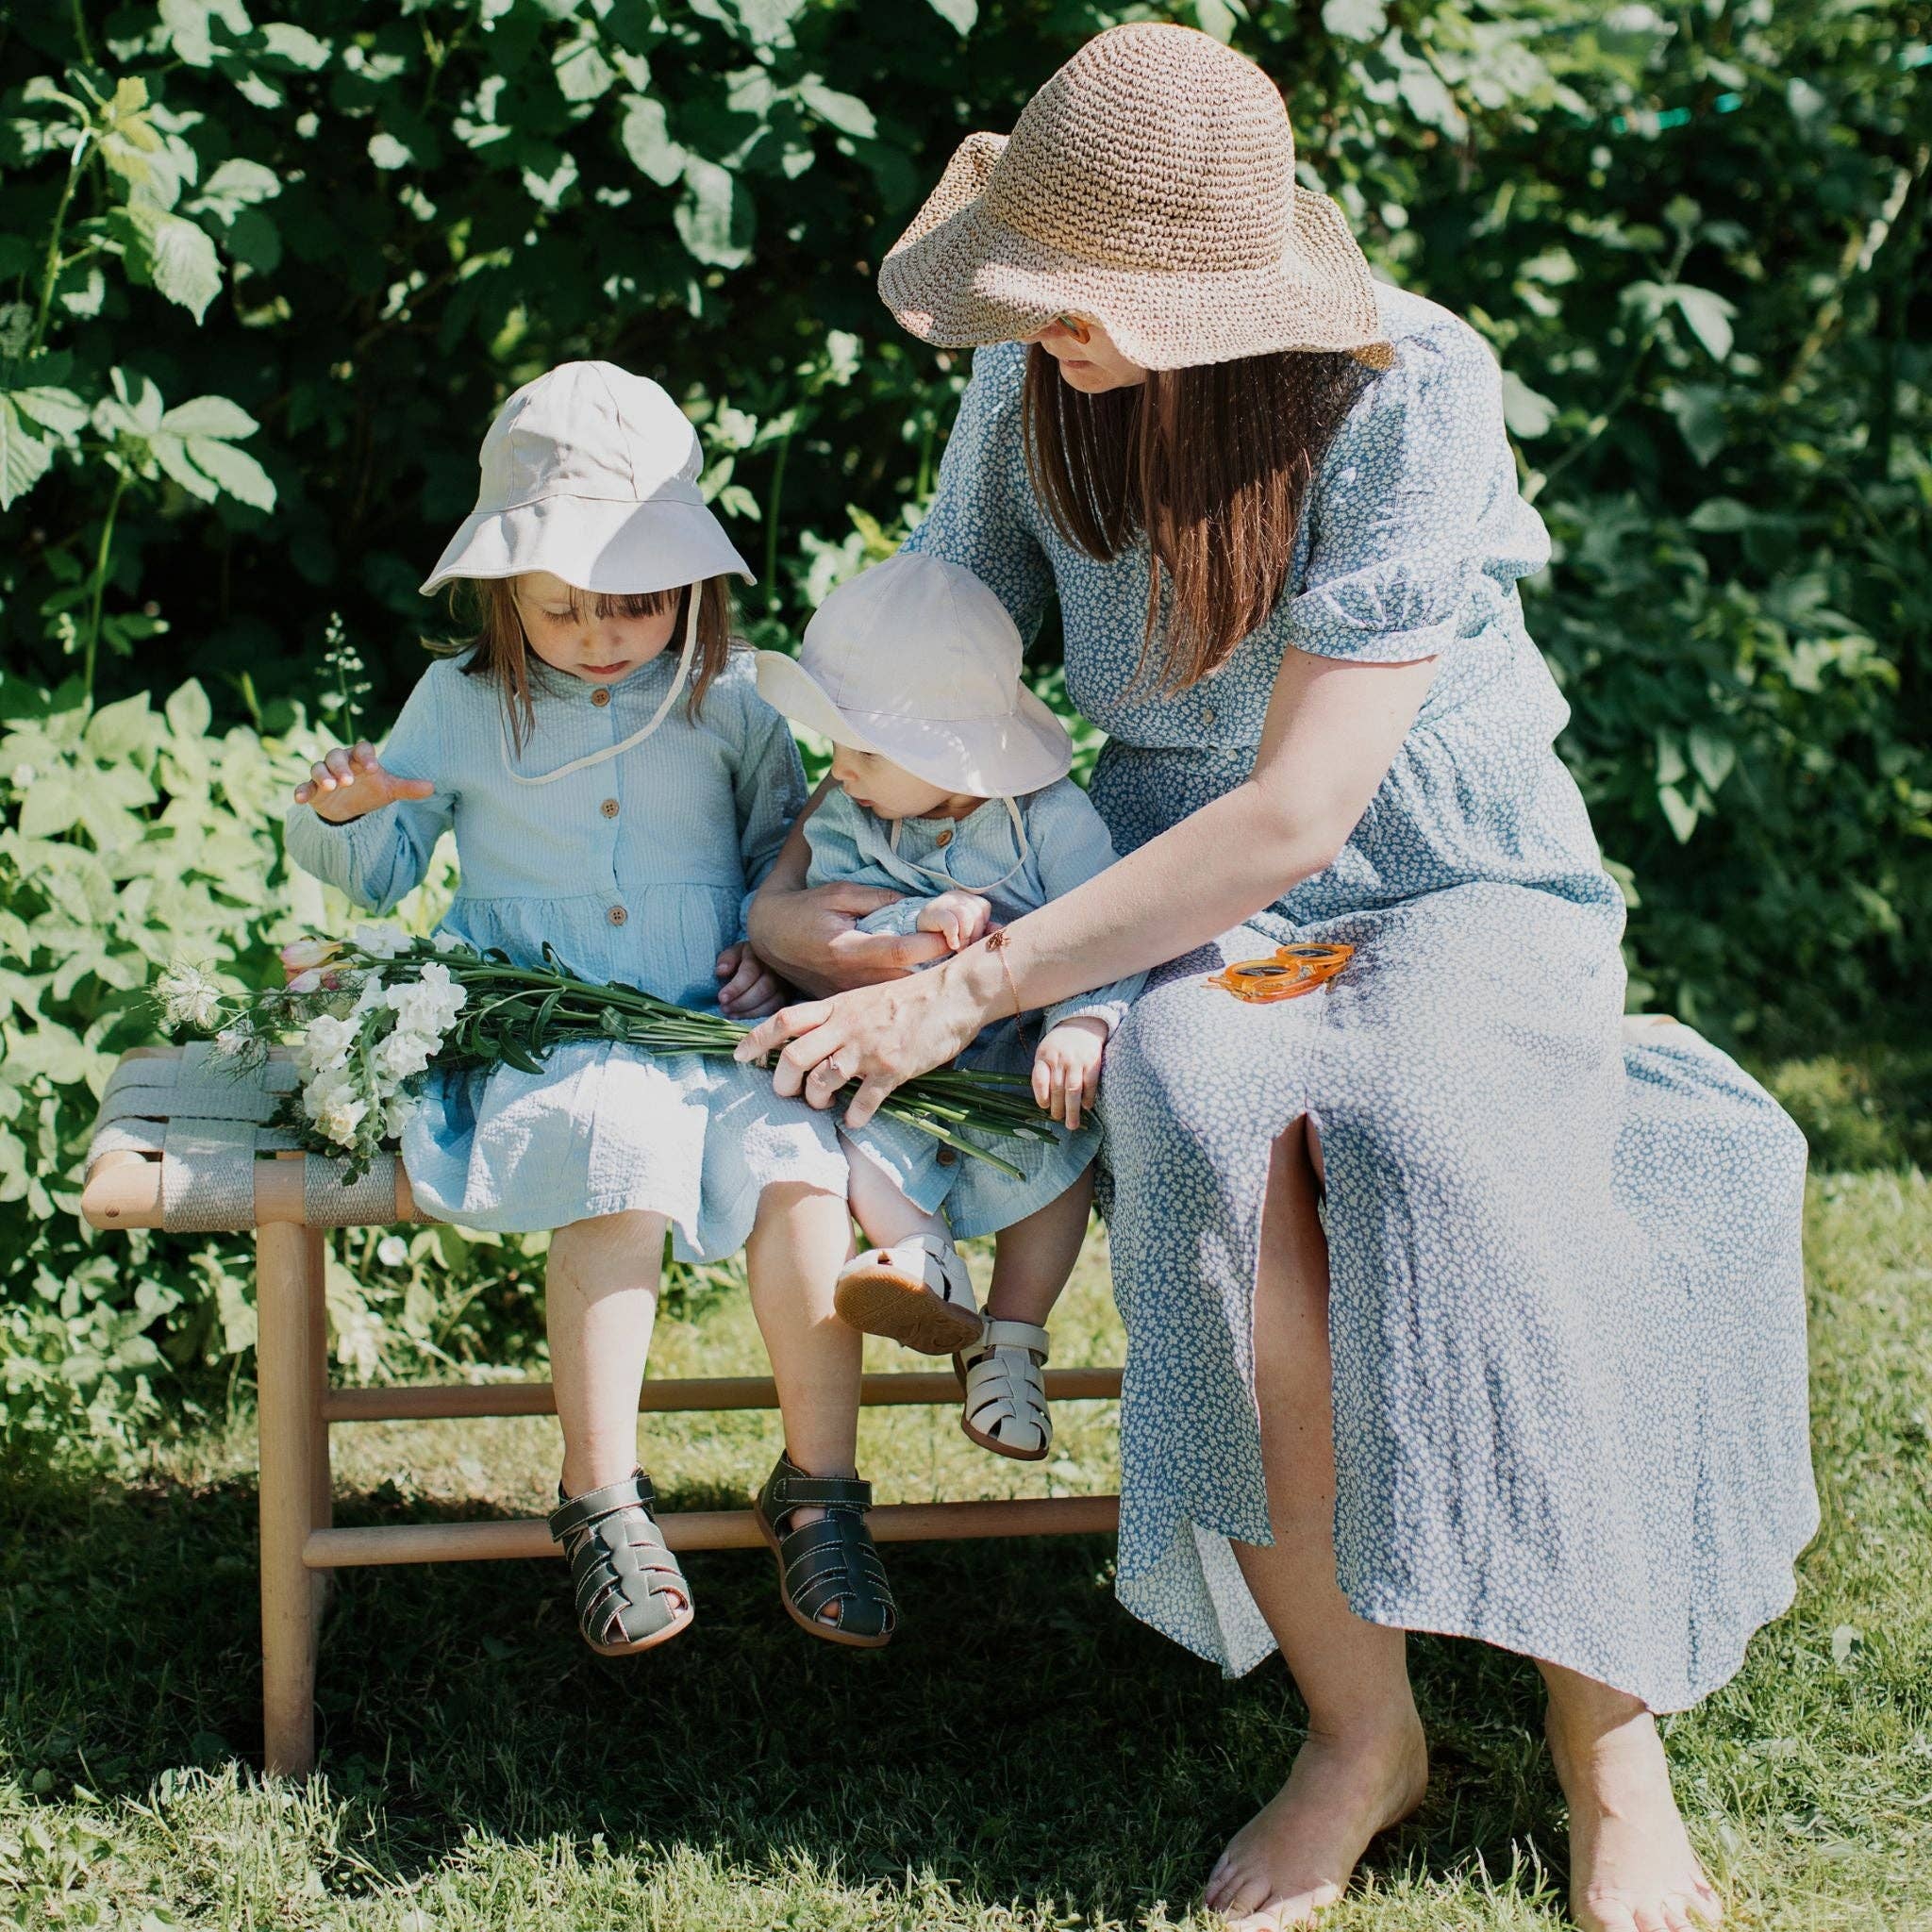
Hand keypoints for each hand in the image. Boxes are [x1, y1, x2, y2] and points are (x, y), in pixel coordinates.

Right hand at [294, 742, 434, 822]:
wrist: (350, 807)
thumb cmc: (371, 791)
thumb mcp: (389, 790)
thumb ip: (407, 788)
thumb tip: (432, 788)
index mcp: (360, 758)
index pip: (362, 749)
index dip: (366, 756)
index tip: (374, 768)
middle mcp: (340, 762)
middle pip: (336, 756)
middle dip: (341, 766)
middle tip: (348, 780)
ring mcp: (324, 775)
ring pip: (318, 767)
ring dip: (322, 775)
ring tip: (329, 786)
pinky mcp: (312, 789)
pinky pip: (304, 786)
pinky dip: (301, 791)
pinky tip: (300, 799)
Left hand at [714, 943, 787, 1019]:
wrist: (766, 962)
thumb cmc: (746, 959)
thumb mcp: (735, 953)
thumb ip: (727, 959)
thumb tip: (721, 971)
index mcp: (761, 954)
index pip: (750, 972)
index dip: (735, 987)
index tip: (721, 998)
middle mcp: (777, 969)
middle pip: (762, 989)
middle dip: (741, 1002)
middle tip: (724, 1008)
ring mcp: (785, 984)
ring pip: (771, 1002)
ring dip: (749, 1011)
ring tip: (731, 1014)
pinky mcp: (787, 996)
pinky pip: (775, 1009)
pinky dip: (758, 1015)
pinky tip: (743, 1015)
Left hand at [733, 957, 995, 1128]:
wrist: (955, 993)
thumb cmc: (913, 996)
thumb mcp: (866, 997)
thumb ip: (840, 1016)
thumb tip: (816, 1039)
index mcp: (837, 1006)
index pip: (784, 1020)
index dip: (755, 1039)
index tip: (738, 1057)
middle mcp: (847, 1026)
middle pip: (794, 1057)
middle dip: (782, 1082)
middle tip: (786, 1094)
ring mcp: (869, 1048)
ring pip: (823, 1082)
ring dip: (816, 1100)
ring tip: (823, 1104)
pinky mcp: (893, 1069)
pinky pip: (863, 1101)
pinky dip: (854, 1116)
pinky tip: (855, 1119)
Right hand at [745, 878, 950, 997]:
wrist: (772, 938)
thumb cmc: (807, 910)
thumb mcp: (839, 893)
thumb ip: (878, 898)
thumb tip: (917, 903)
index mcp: (850, 949)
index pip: (901, 951)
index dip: (933, 943)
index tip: (959, 932)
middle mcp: (854, 978)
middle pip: (910, 980)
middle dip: (943, 965)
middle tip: (970, 948)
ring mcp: (853, 995)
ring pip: (903, 995)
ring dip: (932, 980)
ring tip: (961, 964)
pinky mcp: (852, 1003)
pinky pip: (889, 999)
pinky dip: (913, 990)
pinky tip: (934, 979)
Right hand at [915, 890, 994, 951]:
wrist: (918, 933)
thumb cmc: (946, 932)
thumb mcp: (967, 930)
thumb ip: (983, 929)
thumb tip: (1001, 931)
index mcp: (967, 898)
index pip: (984, 908)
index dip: (981, 926)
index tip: (973, 940)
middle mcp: (957, 896)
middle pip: (977, 912)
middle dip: (974, 934)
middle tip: (966, 947)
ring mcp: (945, 901)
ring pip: (966, 916)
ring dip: (965, 936)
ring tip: (959, 947)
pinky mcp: (934, 911)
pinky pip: (952, 922)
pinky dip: (954, 936)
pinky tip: (952, 944)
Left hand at [1032, 1017, 1107, 1131]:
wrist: (1082, 1024)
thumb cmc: (1060, 1044)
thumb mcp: (1045, 1052)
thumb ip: (1043, 1072)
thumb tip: (1044, 1102)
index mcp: (1045, 1056)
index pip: (1040, 1078)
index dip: (1041, 1095)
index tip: (1044, 1107)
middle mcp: (1060, 1058)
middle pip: (1057, 1088)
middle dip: (1058, 1108)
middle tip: (1059, 1120)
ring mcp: (1077, 1060)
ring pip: (1073, 1089)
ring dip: (1072, 1109)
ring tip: (1072, 1124)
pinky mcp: (1093, 1062)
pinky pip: (1090, 1083)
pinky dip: (1088, 1097)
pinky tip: (1086, 1107)